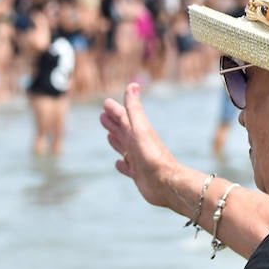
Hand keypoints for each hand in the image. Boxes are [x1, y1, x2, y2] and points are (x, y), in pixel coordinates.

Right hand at [99, 82, 183, 209]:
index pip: (123, 117)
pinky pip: (127, 167)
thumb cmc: (152, 156)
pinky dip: (121, 164)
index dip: (114, 110)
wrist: (166, 183)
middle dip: (112, 123)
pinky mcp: (138, 174)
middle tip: (102, 116)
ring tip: (109, 136)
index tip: (105, 103)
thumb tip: (132, 85)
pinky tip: (119, 163)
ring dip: (116, 140)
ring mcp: (138, 159)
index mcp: (136, 132)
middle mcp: (137, 144)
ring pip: (123, 146)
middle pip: (122, 130)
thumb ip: (134, 109)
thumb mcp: (140, 129)